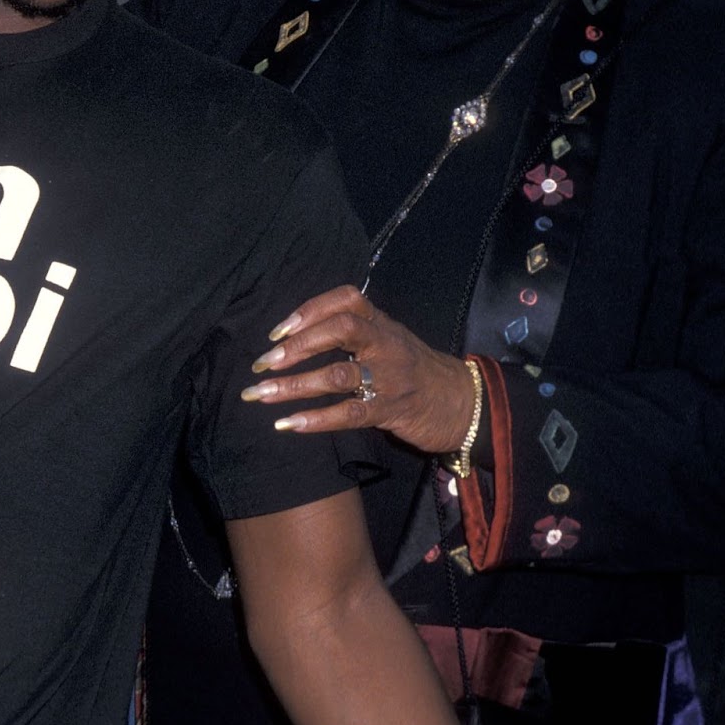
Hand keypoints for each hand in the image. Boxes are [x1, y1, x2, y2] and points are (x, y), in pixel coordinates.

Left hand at [241, 283, 476, 453]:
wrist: (463, 402)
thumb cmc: (415, 370)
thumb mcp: (389, 339)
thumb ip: (355, 331)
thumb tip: (299, 333)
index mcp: (381, 323)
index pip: (346, 300)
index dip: (309, 310)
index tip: (277, 331)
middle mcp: (385, 344)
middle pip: (341, 329)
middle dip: (297, 345)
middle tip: (263, 363)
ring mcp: (389, 377)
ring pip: (338, 375)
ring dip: (294, 385)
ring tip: (260, 395)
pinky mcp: (391, 410)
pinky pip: (350, 413)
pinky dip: (316, 419)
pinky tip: (289, 424)